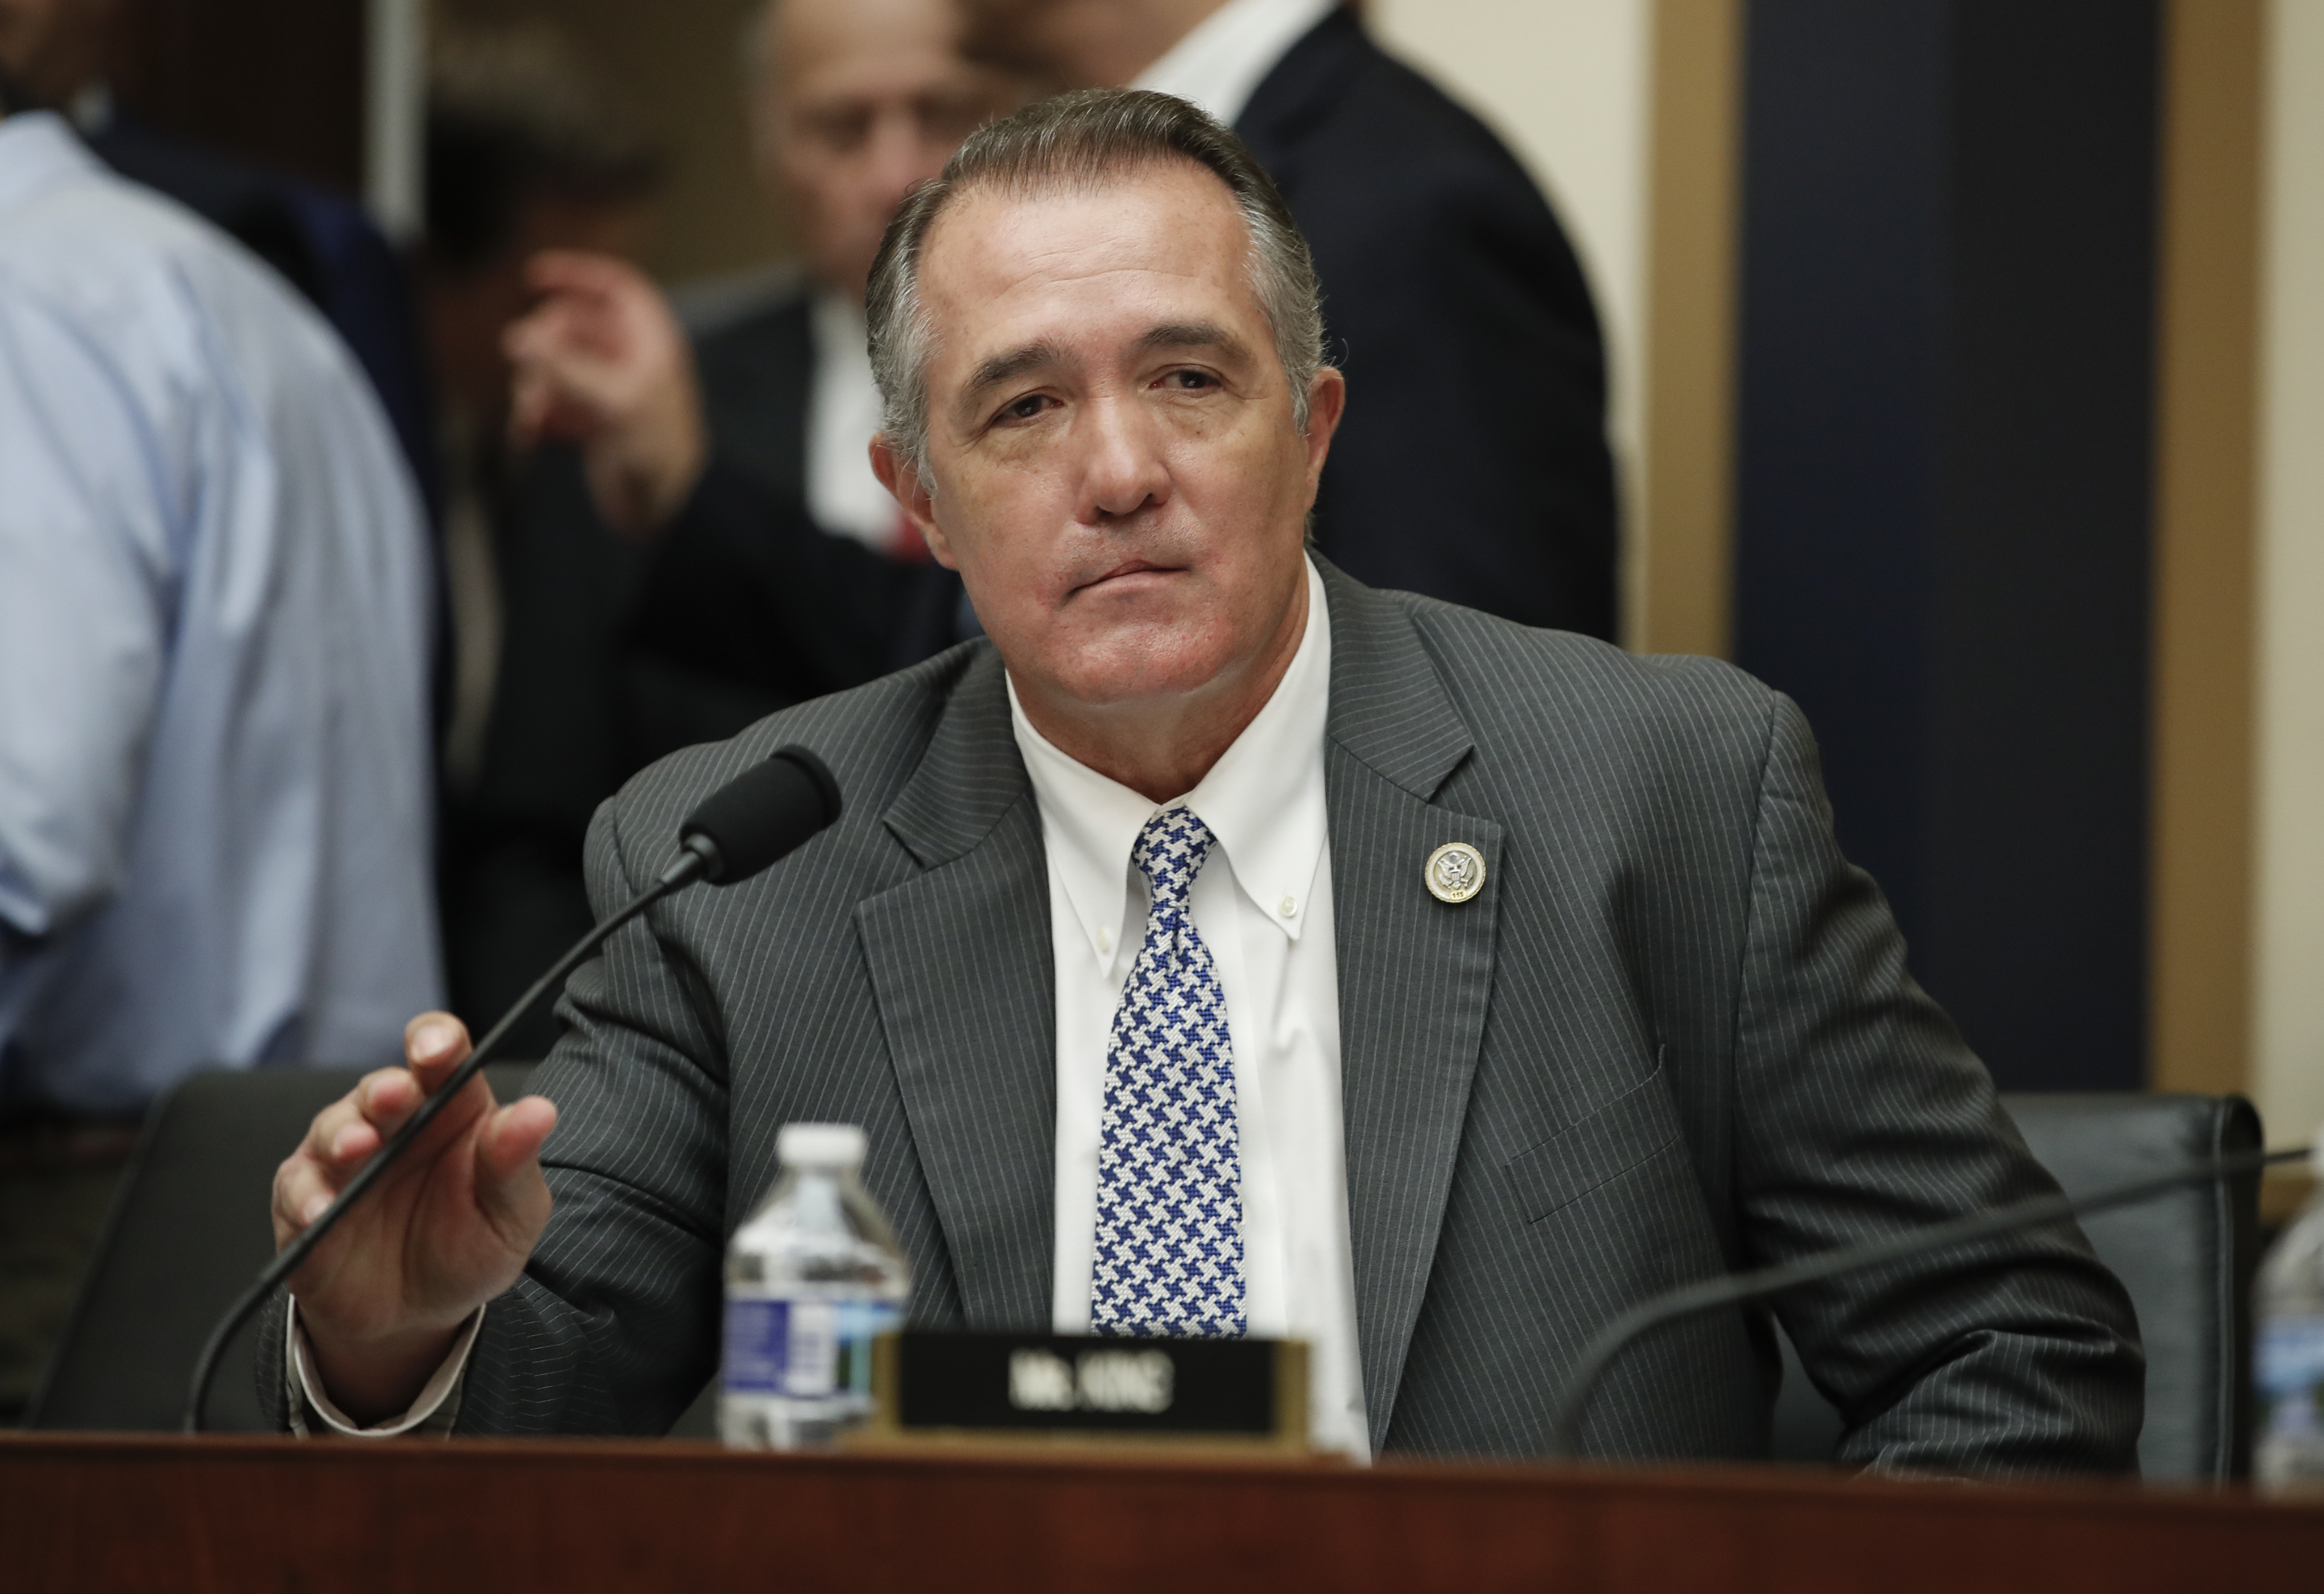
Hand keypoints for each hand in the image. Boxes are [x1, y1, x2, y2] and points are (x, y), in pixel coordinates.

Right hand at [272, 1014, 556, 1422]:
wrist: (420, 1315)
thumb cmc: (470, 1247)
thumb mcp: (510, 1213)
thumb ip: (515, 1163)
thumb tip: (540, 1111)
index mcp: (451, 1108)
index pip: (440, 1056)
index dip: (436, 1041)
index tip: (437, 1048)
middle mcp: (393, 1122)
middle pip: (382, 1086)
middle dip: (386, 1088)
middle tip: (396, 1096)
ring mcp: (343, 1158)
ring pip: (333, 1128)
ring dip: (343, 1134)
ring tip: (357, 1147)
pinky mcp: (304, 1201)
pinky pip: (298, 1189)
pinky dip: (308, 1198)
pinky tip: (322, 1210)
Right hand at [504, 250, 706, 538]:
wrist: (668, 512)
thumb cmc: (660, 455)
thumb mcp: (615, 403)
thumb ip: (566, 368)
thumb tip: (518, 338)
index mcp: (649, 343)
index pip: (614, 288)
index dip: (576, 274)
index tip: (534, 276)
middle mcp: (629, 361)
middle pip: (569, 328)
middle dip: (542, 352)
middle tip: (530, 384)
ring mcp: (608, 391)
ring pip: (555, 366)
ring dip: (534, 389)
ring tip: (529, 418)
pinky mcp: (592, 423)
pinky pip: (553, 403)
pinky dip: (538, 415)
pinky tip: (530, 434)